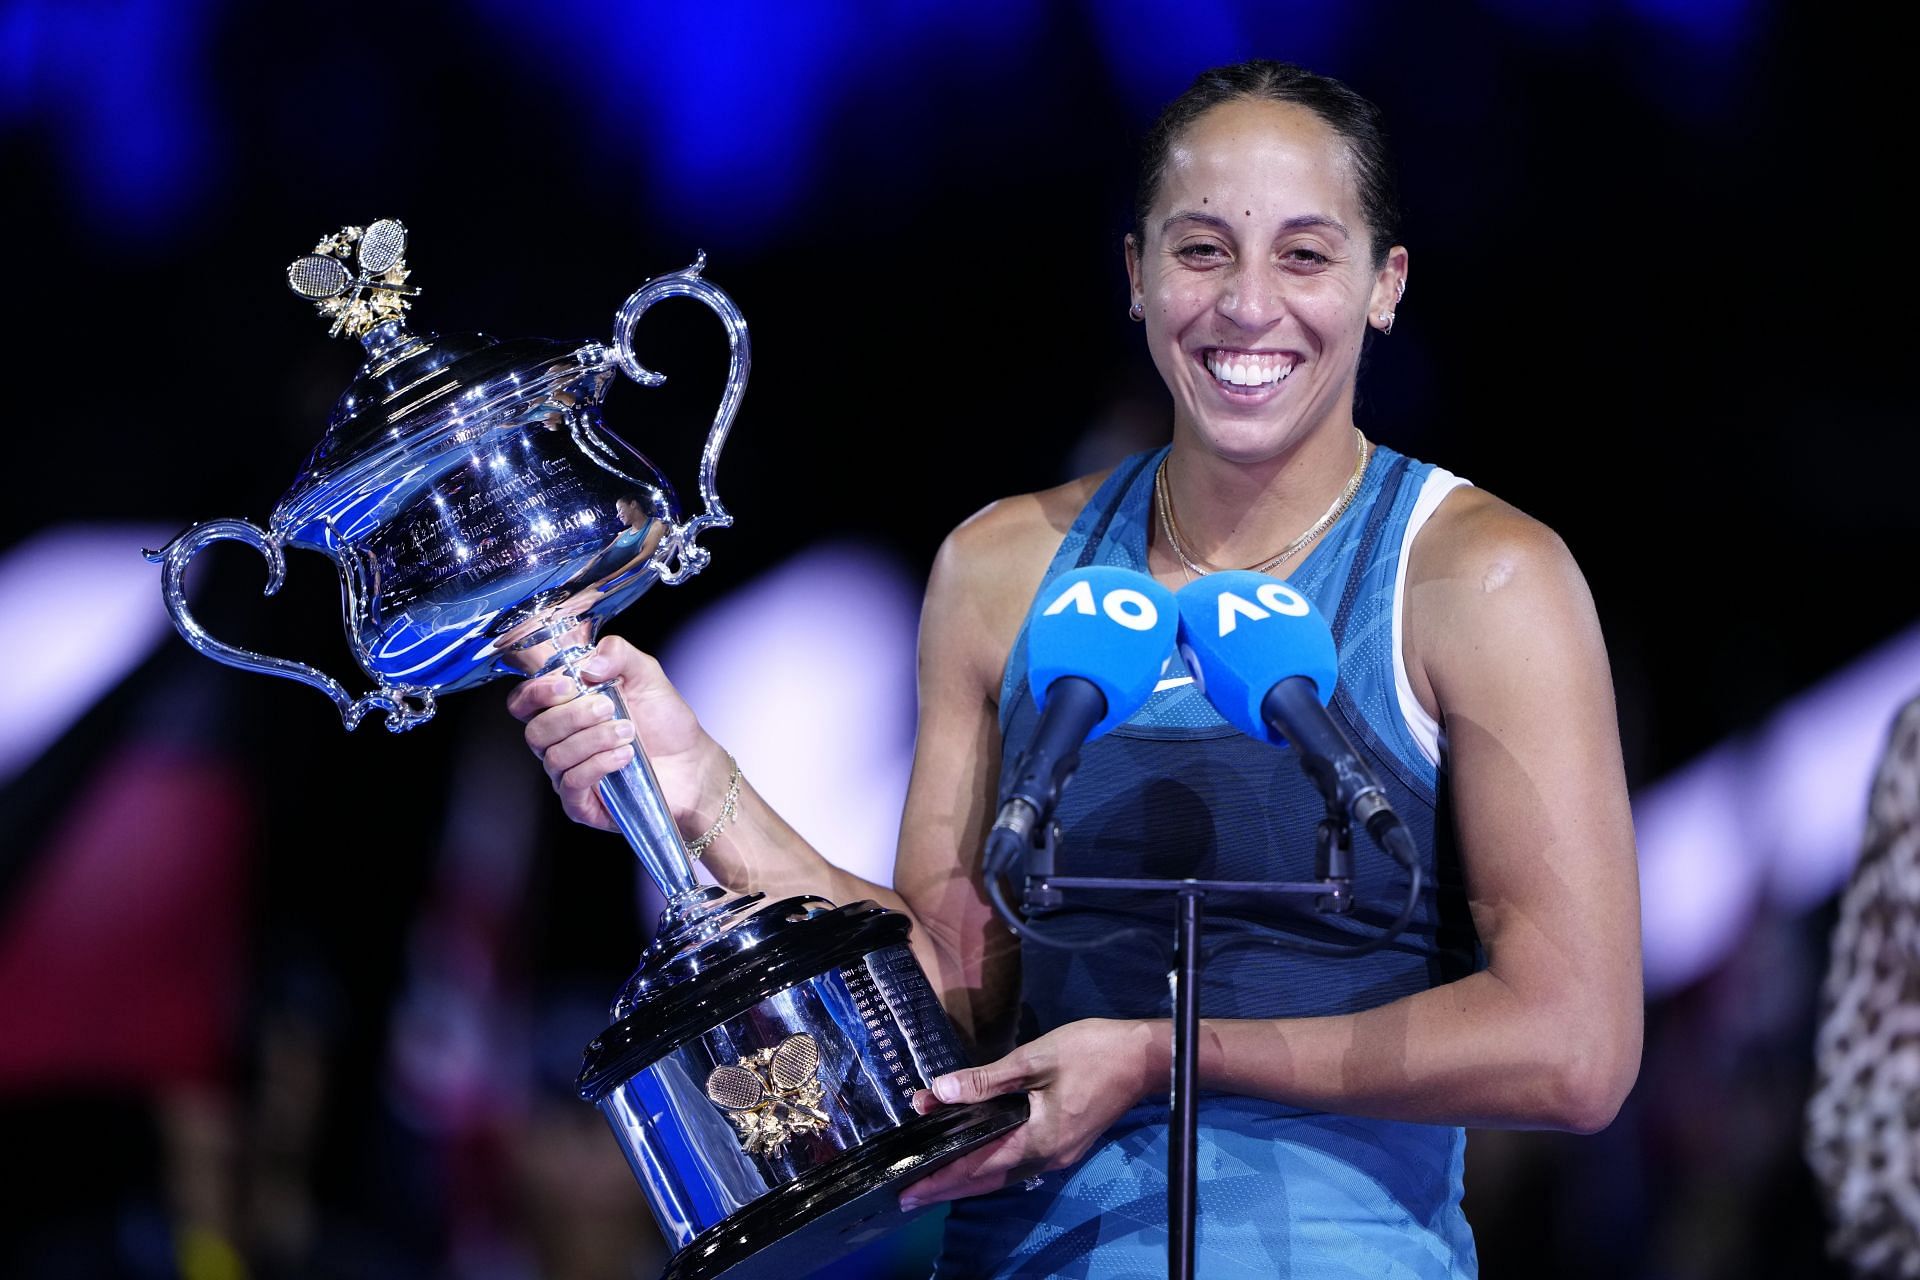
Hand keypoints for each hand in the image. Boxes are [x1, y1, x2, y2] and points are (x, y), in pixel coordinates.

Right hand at [506, 636, 725, 833]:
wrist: (693, 763)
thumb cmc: (665, 722)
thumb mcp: (646, 675)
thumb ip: (618, 654)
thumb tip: (588, 664)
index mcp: (565, 710)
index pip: (524, 703)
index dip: (536, 692)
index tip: (567, 685)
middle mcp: (561, 742)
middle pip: (535, 731)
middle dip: (572, 716)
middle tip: (610, 708)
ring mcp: (568, 775)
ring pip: (555, 756)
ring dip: (594, 739)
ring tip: (628, 732)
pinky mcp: (582, 804)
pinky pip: (571, 783)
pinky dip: (598, 764)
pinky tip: (624, 756)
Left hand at [898, 1019, 1159, 1208]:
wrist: (1144, 1058)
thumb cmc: (1091, 1052)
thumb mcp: (1034, 1059)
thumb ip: (986, 1080)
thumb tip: (941, 1091)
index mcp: (1037, 1140)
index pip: (977, 1167)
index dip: (941, 1179)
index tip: (908, 1189)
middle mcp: (1047, 1158)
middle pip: (988, 1181)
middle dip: (947, 1187)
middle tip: (908, 1195)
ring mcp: (1059, 1155)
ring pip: (1004, 1175)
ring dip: (968, 1179)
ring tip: (934, 1180)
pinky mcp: (1066, 1145)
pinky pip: (1018, 1164)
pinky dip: (991, 1166)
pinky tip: (977, 1158)